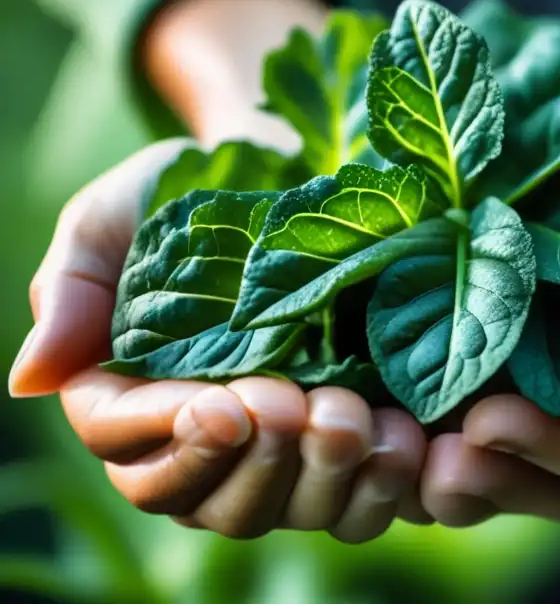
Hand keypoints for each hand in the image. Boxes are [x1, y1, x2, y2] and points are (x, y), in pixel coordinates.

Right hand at [8, 140, 426, 541]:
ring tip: (354, 422)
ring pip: (287, 511)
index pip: (132, 453)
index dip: (172, 440)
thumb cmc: (191, 189)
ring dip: (321, 481)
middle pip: (211, 503)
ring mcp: (281, 447)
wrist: (293, 169)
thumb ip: (72, 288)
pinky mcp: (348, 438)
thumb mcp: (115, 216)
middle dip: (255, 465)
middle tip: (293, 405)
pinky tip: (402, 437)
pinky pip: (358, 500)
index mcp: (136, 399)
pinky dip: (380, 485)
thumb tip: (30, 380)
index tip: (217, 404)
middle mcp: (207, 440)